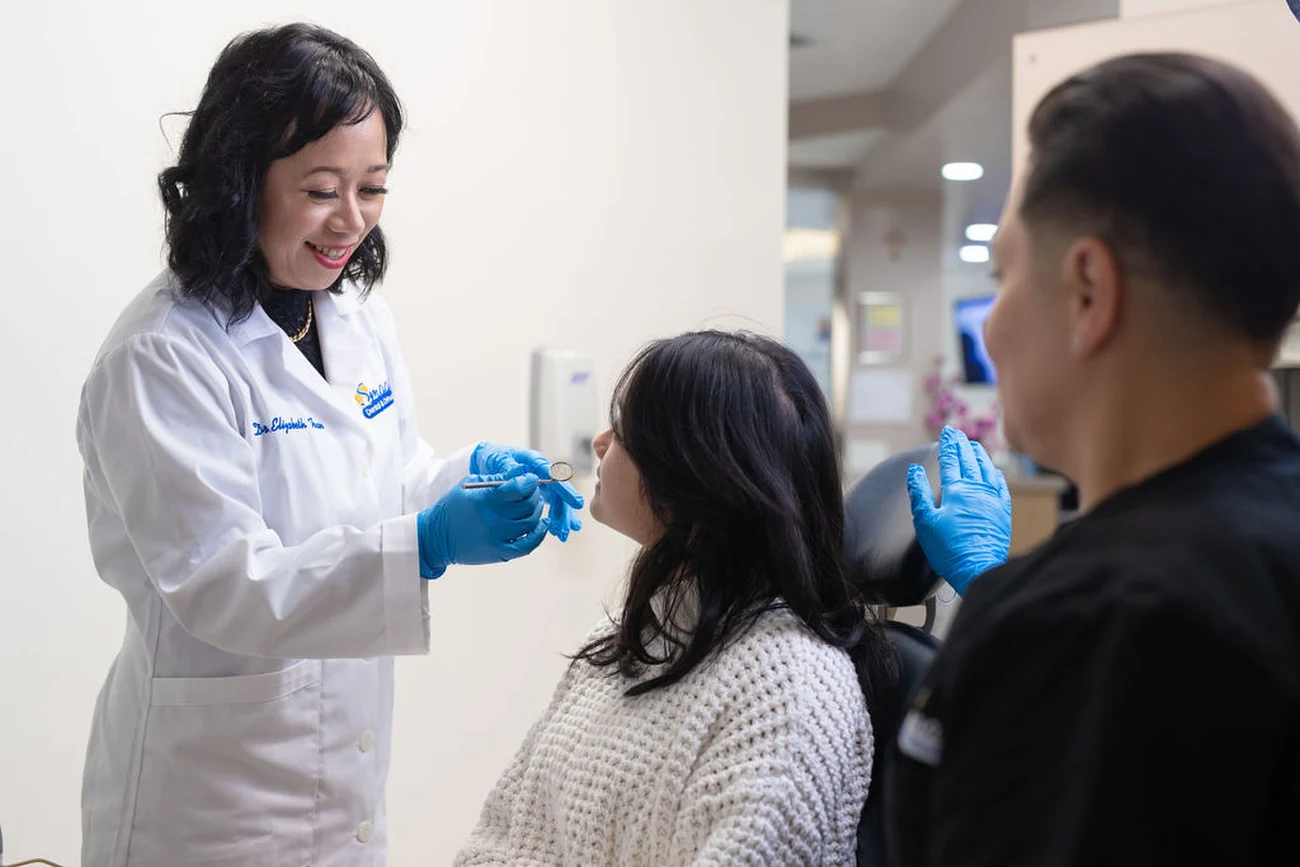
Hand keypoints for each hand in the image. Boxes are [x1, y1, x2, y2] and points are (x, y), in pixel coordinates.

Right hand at [417, 474, 549, 578]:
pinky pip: (527, 545)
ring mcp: (497, 538)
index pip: (518, 488)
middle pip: (527, 505)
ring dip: (537, 511)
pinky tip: (542, 524)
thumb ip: (494, 479)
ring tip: (534, 504)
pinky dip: (539, 534)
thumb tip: (520, 473)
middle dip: (534, 495)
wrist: (435, 538)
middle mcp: (492, 520)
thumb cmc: (452, 508)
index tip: (531, 479)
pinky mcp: (499, 553)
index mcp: (484, 500)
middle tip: (533, 491)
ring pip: (530, 523)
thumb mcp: (468, 485)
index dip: (529, 482)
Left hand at [472, 442, 583, 541]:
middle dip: (565, 511)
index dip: (564, 490)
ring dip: (561, 518)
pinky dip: (554, 518)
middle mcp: (541, 472)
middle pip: (558, 492)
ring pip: (557, 501)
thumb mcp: (498, 460)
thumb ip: (508, 468)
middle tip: (569, 527)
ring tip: (562, 534)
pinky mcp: (538, 492)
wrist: (486, 461)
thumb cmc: (493, 457)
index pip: (553, 475)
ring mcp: (542, 482)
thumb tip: (519, 478)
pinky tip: (556, 531)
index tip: (576, 503)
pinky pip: (551, 506)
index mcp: (533, 461)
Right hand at [907, 426, 1011, 595]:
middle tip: (957, 433)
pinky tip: (994, 470)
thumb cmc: (949, 550)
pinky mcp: (1003, 511)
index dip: (947, 444)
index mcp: (956, 491)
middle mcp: (977, 490)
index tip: (946, 432)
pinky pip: (1001, 485)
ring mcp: (993, 499)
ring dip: (979, 454)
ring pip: (987, 468)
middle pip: (969, 459)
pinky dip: (995, 473)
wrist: (979, 570)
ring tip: (974, 445)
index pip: (951, 460)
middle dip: (962, 443)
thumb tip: (915, 471)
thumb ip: (919, 493)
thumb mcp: (925, 522)